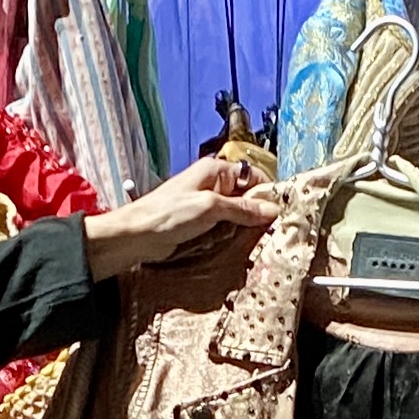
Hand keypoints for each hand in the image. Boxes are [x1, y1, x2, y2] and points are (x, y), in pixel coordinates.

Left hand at [81, 156, 277, 277]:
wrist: (137, 236)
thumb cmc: (168, 214)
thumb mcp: (210, 207)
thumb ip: (242, 208)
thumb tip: (271, 210)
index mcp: (216, 171)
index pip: (253, 176)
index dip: (268, 192)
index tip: (281, 211)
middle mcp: (214, 185)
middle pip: (248, 196)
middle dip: (259, 212)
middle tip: (273, 231)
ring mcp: (208, 206)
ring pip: (238, 215)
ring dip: (246, 228)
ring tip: (260, 241)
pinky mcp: (202, 225)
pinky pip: (226, 229)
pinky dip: (233, 237)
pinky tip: (241, 247)